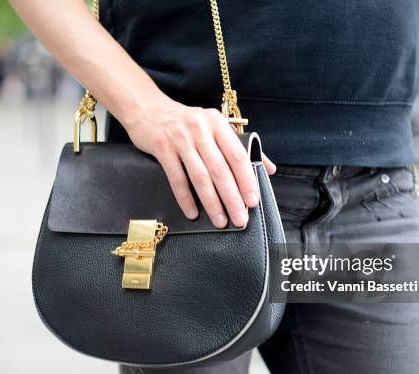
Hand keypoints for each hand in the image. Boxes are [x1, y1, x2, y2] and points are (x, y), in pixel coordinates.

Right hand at [124, 96, 275, 227]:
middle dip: (232, 198)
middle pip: (220, 169)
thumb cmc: (186, 121)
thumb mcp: (215, 126)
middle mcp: (200, 129)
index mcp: (218, 123)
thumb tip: (270, 169)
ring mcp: (180, 138)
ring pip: (200, 177)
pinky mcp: (161, 147)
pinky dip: (185, 198)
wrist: (147, 108)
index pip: (237, 156)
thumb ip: (242, 147)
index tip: (253, 201)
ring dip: (212, 202)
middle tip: (240, 218)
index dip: (247, 180)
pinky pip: (176, 178)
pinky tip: (193, 213)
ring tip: (220, 221)